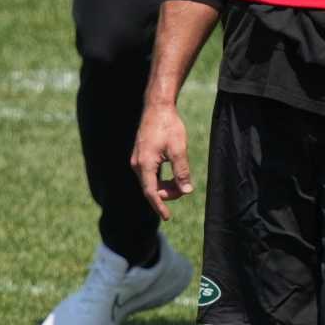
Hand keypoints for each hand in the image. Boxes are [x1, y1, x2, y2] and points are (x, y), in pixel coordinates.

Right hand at [130, 103, 193, 221]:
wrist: (158, 107)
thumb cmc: (169, 126)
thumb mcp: (178, 149)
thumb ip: (182, 171)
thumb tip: (186, 191)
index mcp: (144, 164)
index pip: (151, 192)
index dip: (160, 206)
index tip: (167, 217)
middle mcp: (137, 164)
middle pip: (150, 188)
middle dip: (167, 193)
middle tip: (184, 188)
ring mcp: (137, 159)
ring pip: (150, 181)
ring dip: (164, 185)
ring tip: (180, 182)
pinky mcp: (141, 154)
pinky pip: (149, 173)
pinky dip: (160, 178)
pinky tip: (172, 175)